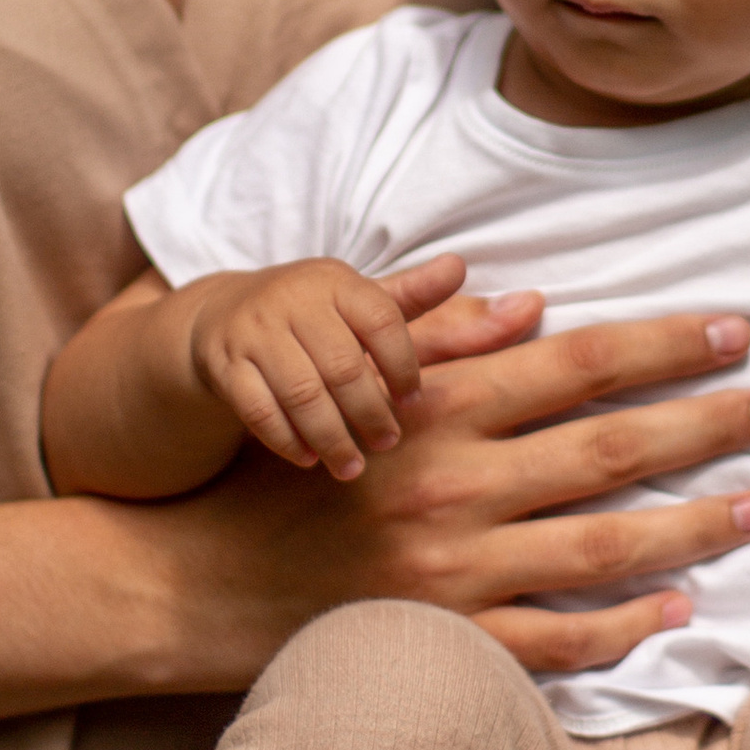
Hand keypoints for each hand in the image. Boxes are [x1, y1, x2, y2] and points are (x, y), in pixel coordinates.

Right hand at [161, 311, 749, 686]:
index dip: (666, 344)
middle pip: (614, 448)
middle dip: (710, 423)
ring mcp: (458, 573)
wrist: (191, 580)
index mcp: (436, 409)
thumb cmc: (276, 471)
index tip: (735, 329)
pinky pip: (560, 641)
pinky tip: (679, 605)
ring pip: (608, 547)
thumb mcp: (348, 386)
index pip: (578, 365)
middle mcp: (457, 486)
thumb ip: (437, 340)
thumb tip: (530, 302)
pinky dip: (626, 627)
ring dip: (696, 525)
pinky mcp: (450, 643)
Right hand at [185, 255, 487, 477]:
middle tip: (388, 447)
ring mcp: (255, 330)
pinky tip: (306, 459)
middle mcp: (296, 297)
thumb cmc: (321, 323)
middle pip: (344, 364)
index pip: (385, 321)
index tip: (416, 402)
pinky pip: (256, 407)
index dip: (405, 366)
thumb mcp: (374, 313)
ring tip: (351, 467)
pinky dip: (285, 438)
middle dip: (369, 412)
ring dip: (330, 434)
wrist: (221, 323)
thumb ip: (444, 318)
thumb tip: (529, 305)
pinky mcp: (223, 362)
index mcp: (341, 282)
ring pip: (300, 390)